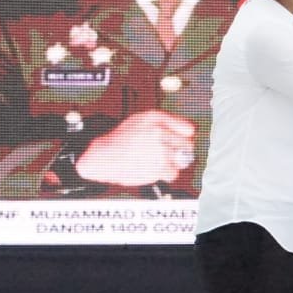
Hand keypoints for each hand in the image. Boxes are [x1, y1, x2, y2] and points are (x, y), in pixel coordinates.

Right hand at [75, 110, 195, 185]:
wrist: (101, 156)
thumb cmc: (121, 139)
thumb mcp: (141, 120)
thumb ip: (166, 122)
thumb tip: (191, 130)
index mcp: (156, 118)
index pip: (188, 129)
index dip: (185, 137)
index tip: (179, 141)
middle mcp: (158, 132)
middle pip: (188, 145)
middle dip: (181, 151)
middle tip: (168, 153)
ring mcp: (159, 150)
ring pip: (182, 160)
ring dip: (172, 163)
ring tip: (157, 161)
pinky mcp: (157, 167)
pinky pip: (173, 173)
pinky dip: (166, 174)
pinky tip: (154, 169)